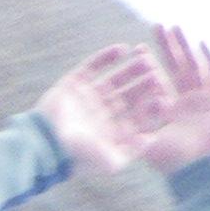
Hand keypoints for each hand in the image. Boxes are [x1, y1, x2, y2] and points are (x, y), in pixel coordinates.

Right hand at [37, 42, 168, 177]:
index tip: (164, 96)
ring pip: (116, 78)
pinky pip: (95, 65)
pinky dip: (108, 56)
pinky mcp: (77, 82)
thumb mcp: (109, 161)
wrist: (44, 142)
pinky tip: (122, 49)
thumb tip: (152, 139)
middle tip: (157, 72)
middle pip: (130, 95)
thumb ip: (131, 151)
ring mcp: (91, 96)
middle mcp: (105, 113)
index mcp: (114, 131)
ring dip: (130, 68)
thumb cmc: (77, 156)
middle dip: (143, 84)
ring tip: (145, 57)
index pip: (138, 116)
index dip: (151, 106)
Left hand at [137, 25, 209, 172]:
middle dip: (166, 47)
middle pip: (175, 68)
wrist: (203, 171)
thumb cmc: (175, 163)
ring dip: (184, 47)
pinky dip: (209, 60)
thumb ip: (133, 131)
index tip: (138, 48)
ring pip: (193, 67)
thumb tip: (110, 124)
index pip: (159, 80)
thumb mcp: (148, 145)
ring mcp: (204, 100)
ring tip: (176, 27)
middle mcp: (187, 102)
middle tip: (156, 26)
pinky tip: (201, 43)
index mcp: (170, 110)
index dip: (149, 64)